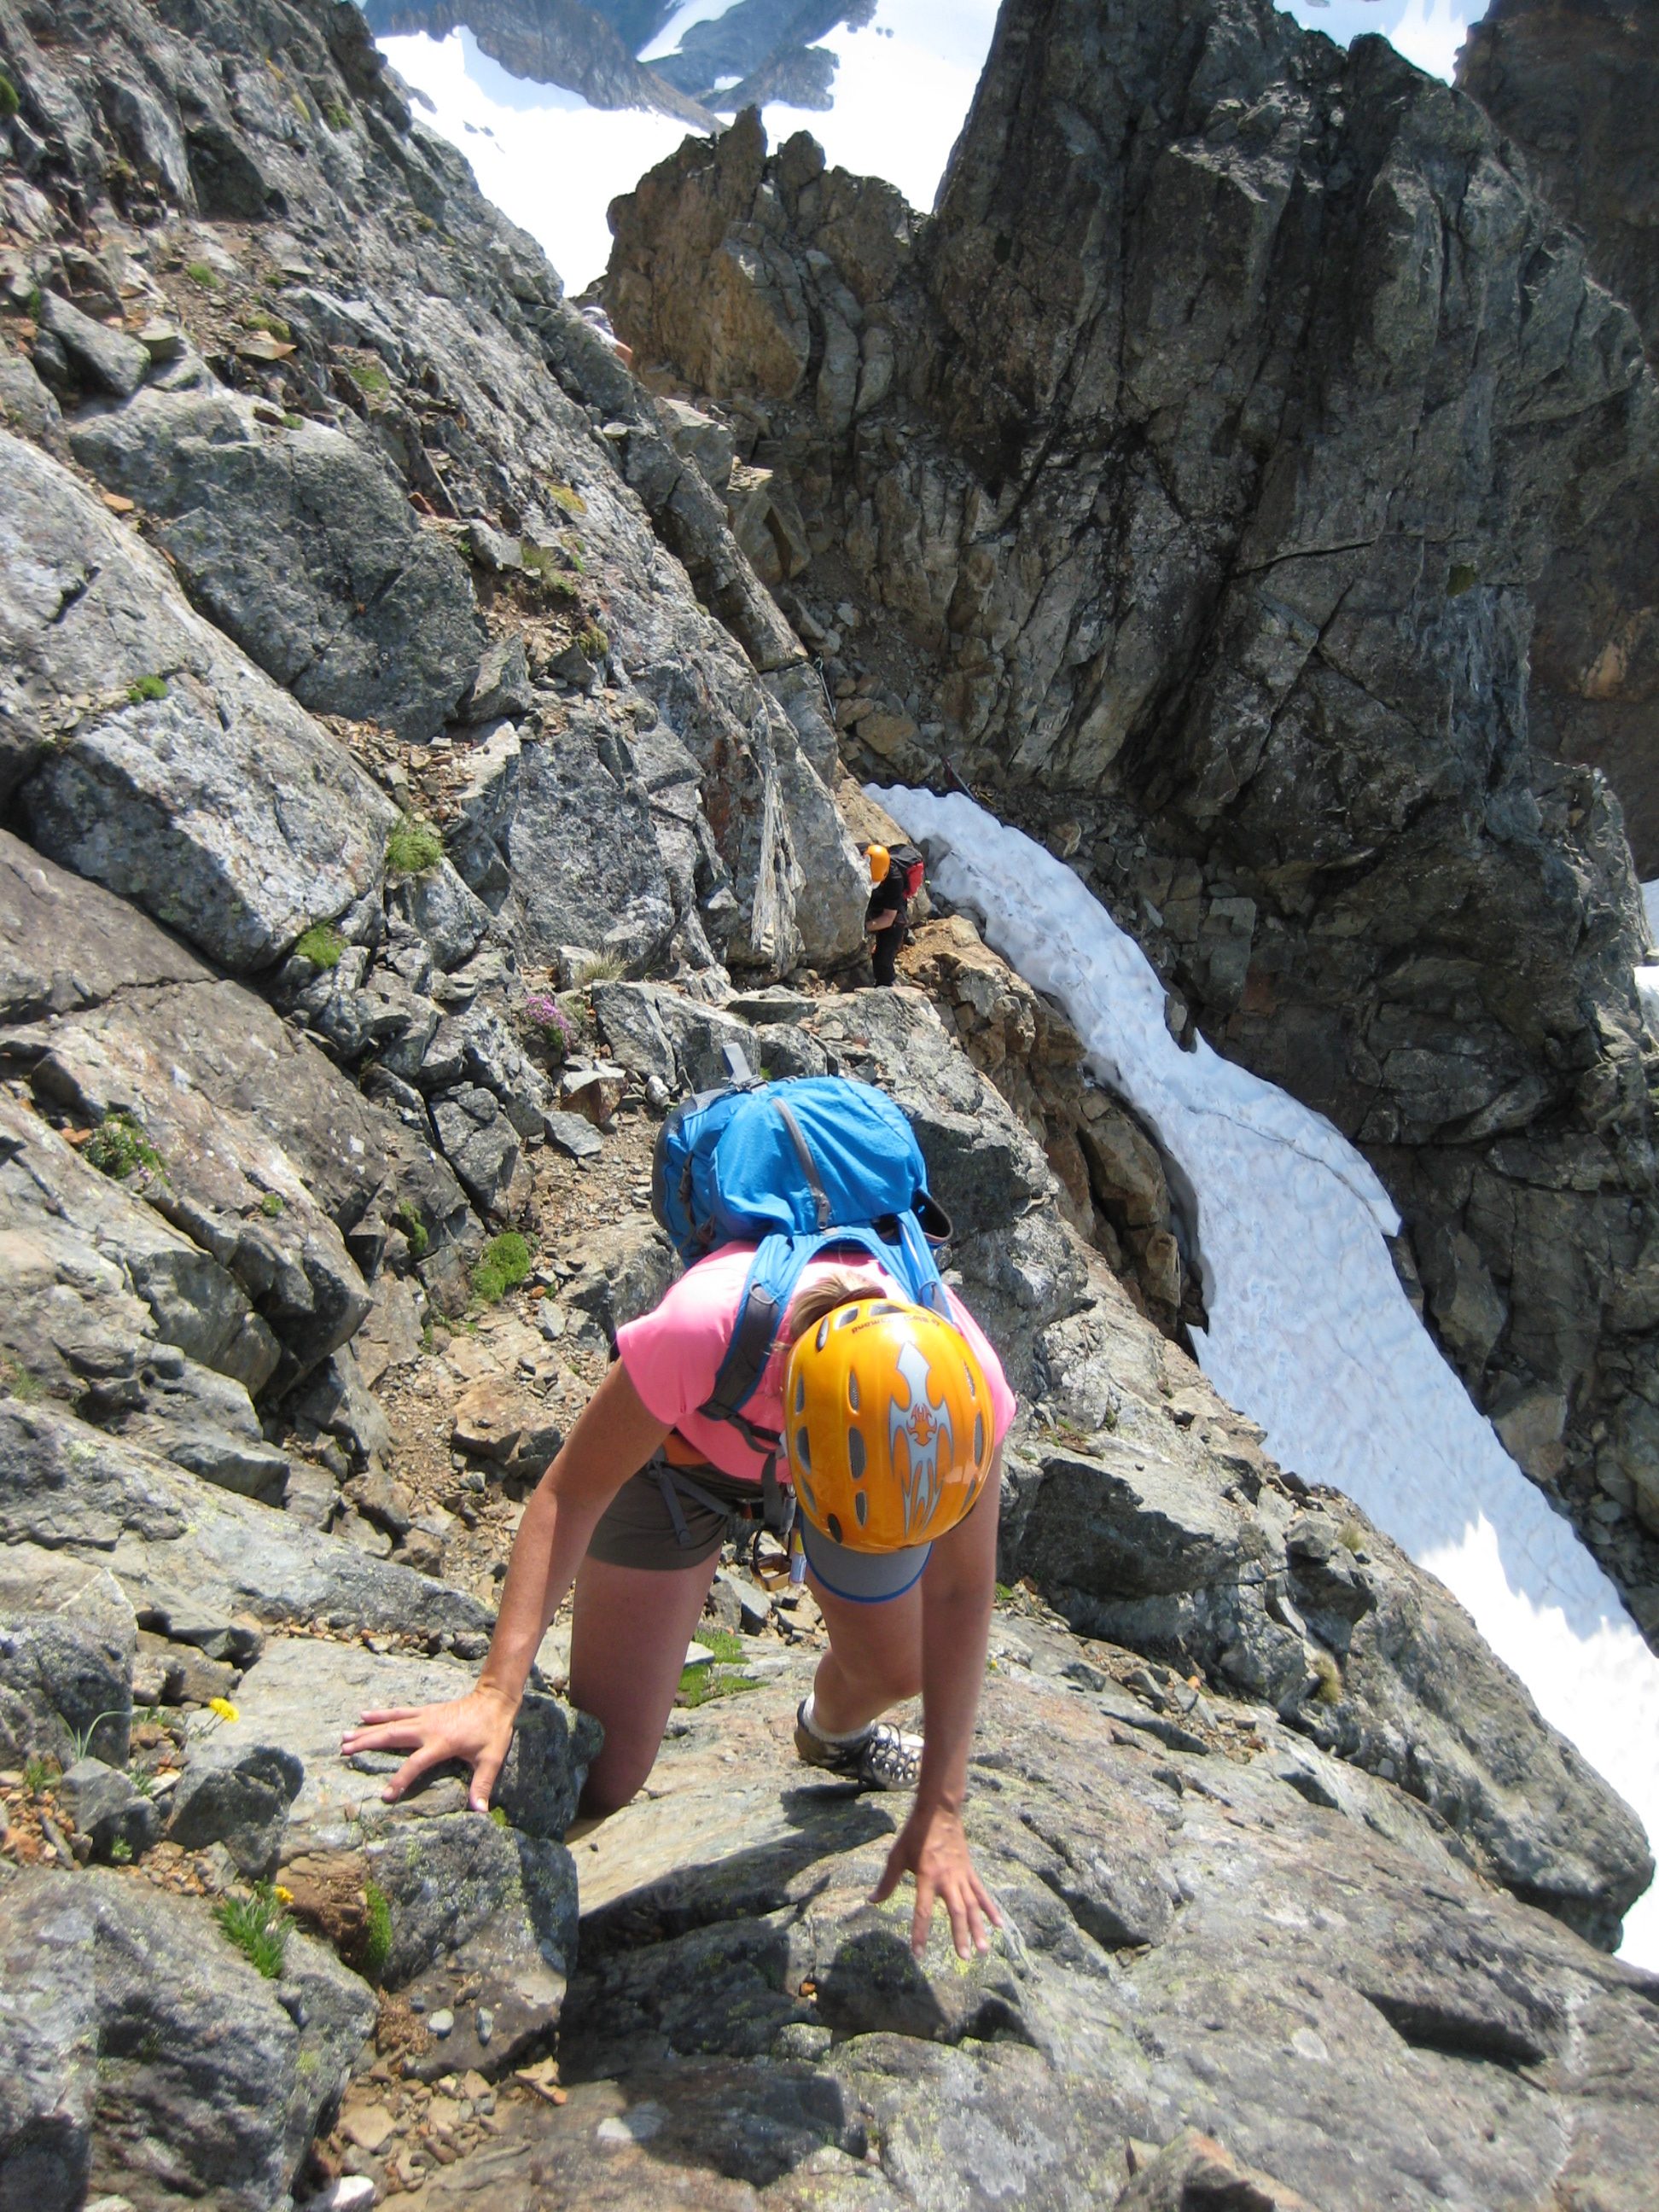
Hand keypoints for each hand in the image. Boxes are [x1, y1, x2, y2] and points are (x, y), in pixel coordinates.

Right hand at [340, 1683, 516, 1812]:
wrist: (494, 1699)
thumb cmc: (492, 1731)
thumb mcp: (491, 1759)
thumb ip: (482, 1785)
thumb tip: (480, 1812)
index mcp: (441, 1743)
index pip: (415, 1764)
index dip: (400, 1780)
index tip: (385, 1795)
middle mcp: (428, 1728)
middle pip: (392, 1736)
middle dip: (368, 1744)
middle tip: (344, 1750)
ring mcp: (425, 1717)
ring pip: (391, 1723)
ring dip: (368, 1730)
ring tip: (345, 1736)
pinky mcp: (426, 1711)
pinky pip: (399, 1712)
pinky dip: (381, 1713)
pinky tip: (364, 1715)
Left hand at [870, 1802, 1003, 1959]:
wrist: (939, 1811)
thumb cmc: (915, 1834)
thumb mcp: (897, 1856)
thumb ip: (887, 1881)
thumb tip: (872, 1901)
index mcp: (927, 1876)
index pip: (923, 1911)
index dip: (920, 1933)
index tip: (919, 1954)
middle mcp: (947, 1879)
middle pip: (956, 1912)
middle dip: (960, 1936)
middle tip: (964, 1958)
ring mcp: (961, 1876)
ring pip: (972, 1906)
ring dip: (978, 1928)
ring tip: (984, 1950)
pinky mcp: (970, 1871)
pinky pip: (981, 1893)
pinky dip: (990, 1909)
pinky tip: (999, 1925)